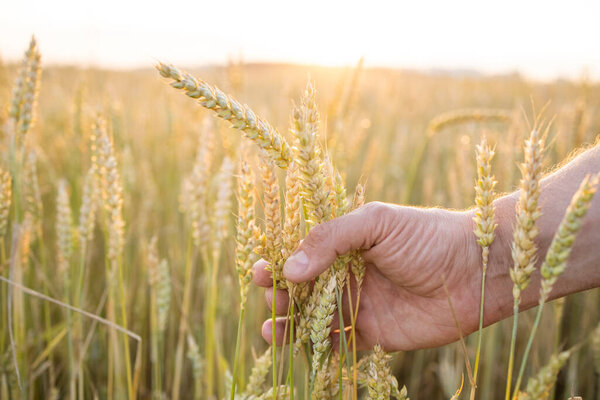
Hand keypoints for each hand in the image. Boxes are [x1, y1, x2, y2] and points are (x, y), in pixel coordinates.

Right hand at [253, 201, 501, 351]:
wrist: (476, 270)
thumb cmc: (427, 236)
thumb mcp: (376, 223)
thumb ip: (331, 239)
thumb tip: (290, 268)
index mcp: (346, 244)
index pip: (302, 254)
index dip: (278, 262)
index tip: (259, 271)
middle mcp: (348, 274)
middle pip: (302, 289)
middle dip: (280, 295)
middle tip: (271, 299)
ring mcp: (360, 305)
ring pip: (314, 319)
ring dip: (291, 326)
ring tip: (272, 331)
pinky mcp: (375, 333)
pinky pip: (339, 344)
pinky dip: (319, 349)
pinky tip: (305, 350)